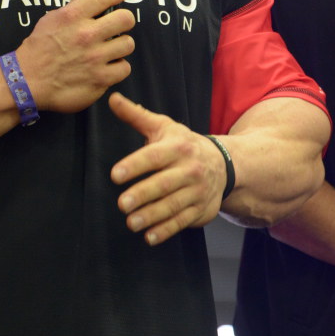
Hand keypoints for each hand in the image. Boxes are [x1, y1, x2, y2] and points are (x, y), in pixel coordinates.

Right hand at [18, 0, 136, 112]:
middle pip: (126, 19)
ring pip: (128, 44)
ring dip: (120, 46)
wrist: (27, 82)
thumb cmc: (38, 50)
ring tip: (109, 50)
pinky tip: (106, 67)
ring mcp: (95, 58)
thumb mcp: (51, 19)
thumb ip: (74, 4)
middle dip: (124, 21)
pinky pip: (124, 68)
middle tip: (116, 27)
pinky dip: (117, 68)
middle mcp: (86, 35)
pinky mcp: (100, 79)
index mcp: (73, 16)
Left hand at [109, 92, 225, 244]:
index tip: (114, 175)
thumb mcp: (163, 127)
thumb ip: (136, 115)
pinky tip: (149, 237)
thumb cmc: (183, 144)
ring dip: (151, 216)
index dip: (134, 165)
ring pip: (173, 205)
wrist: (223, 163)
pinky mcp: (201, 210)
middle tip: (121, 204)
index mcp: (178, 147)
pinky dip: (166, 230)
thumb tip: (112, 98)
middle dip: (142, 194)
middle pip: (164, 184)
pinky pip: (182, 221)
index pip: (154, 156)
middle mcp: (190, 169)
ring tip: (131, 222)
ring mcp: (197, 191)